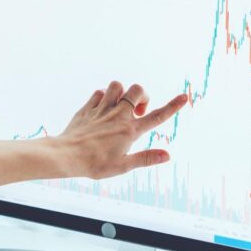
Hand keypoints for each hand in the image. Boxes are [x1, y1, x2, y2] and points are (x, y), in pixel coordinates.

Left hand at [55, 81, 187, 179]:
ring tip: (119, 106)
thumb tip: (167, 156)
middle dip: (142, 95)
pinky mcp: (88, 108)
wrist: (66, 155)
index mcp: (130, 130)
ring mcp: (102, 109)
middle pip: (138, 90)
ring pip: (117, 85)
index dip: (173, 106)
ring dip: (122, 92)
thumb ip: (146, 158)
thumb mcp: (123, 166)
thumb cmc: (94, 164)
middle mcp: (118, 115)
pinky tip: (102, 108)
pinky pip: (99, 92)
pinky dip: (104, 97)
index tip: (184, 97)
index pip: (156, 116)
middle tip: (137, 111)